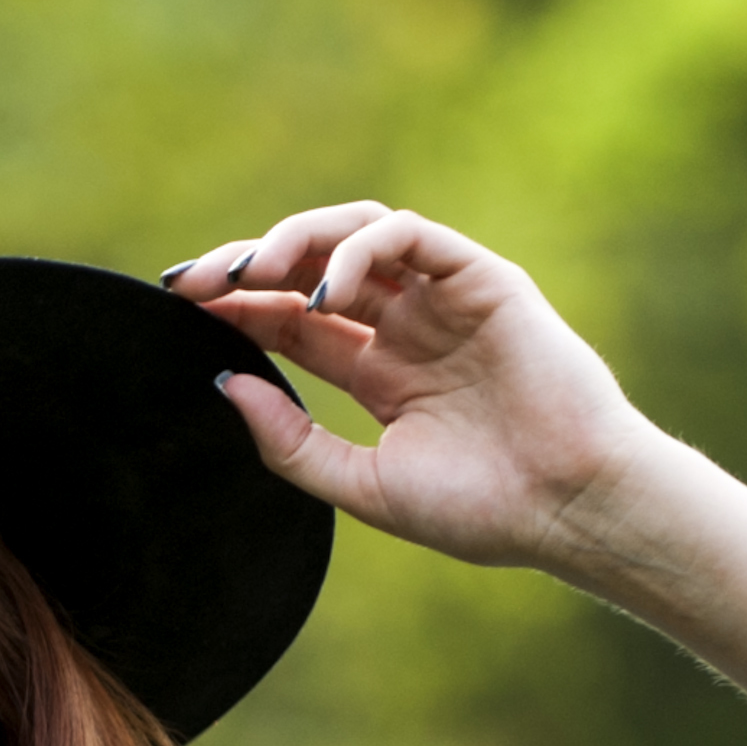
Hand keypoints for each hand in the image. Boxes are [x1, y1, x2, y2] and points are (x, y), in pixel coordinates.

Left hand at [163, 202, 663, 579]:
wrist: (568, 510)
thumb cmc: (481, 511)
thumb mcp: (362, 485)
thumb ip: (291, 442)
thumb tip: (224, 386)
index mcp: (380, 373)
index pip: (290, 322)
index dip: (234, 309)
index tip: (177, 311)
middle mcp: (407, 326)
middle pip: (310, 269)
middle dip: (245, 267)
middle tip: (189, 284)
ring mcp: (444, 299)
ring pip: (355, 234)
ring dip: (293, 242)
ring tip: (246, 274)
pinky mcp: (482, 278)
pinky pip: (410, 235)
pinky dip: (360, 248)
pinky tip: (324, 292)